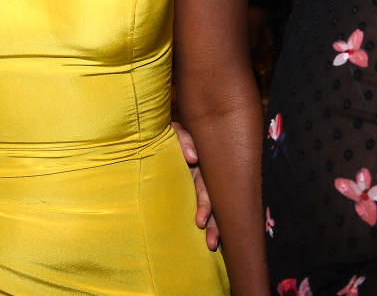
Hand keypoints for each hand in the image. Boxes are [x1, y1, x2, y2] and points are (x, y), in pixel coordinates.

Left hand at [172, 120, 220, 249]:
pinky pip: (200, 206)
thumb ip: (184, 140)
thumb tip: (193, 159)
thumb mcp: (176, 131)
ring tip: (211, 245)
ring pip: (210, 208)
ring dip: (213, 227)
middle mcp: (202, 179)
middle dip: (213, 225)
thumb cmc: (170, 133)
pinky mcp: (188, 188)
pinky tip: (211, 239)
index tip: (199, 222)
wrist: (163, 132)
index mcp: (200, 167)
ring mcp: (197, 184)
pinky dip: (206, 220)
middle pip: (212, 204)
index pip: (205, 190)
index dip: (205, 207)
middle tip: (210, 243)